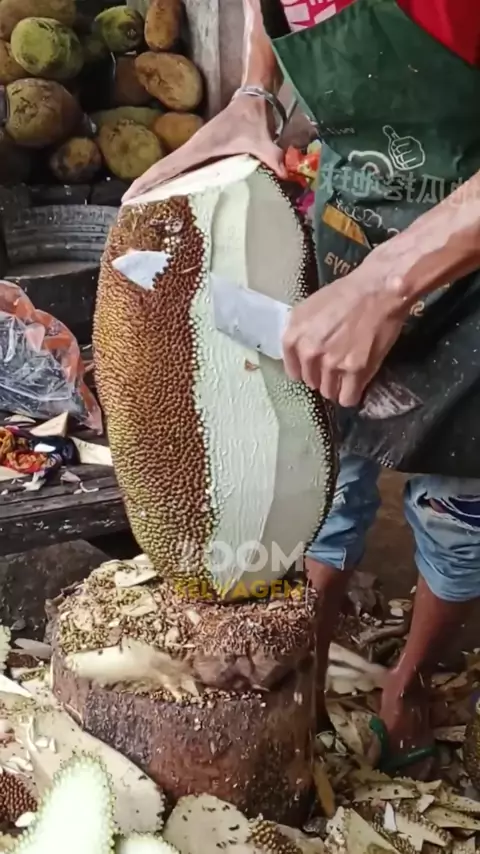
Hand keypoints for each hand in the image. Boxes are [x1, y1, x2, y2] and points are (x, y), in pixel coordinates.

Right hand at [122, 95, 286, 201]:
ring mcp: (194, 154)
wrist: (252, 99)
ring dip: (153, 188)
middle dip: (142, 190)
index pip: (165, 168)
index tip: (128, 198)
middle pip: (160, 173)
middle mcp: (190, 152)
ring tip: (139, 209)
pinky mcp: (200, 156)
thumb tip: (284, 173)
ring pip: (168, 173)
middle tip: (126, 211)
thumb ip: (272, 157)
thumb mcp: (261, 139)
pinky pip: (180, 173)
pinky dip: (168, 184)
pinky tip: (165, 199)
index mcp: (197, 150)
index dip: (146, 183)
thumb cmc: (252, 118)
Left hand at [282, 264, 408, 406]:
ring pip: (329, 392)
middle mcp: (308, 353)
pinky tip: (357, 384)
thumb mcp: (307, 309)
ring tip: (349, 374)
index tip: (317, 367)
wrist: (377, 291)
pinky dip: (352, 394)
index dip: (307, 370)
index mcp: (293, 337)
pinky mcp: (355, 371)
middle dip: (323, 376)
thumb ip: (299, 334)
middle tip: (338, 365)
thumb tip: (299, 357)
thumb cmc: (344, 294)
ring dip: (338, 386)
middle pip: (312, 382)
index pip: (294, 372)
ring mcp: (331, 363)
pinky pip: (348, 398)